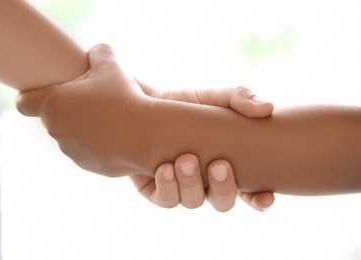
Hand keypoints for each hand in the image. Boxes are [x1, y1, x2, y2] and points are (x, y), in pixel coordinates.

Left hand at [17, 44, 154, 176]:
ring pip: (71, 136)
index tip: (43, 93)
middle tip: (92, 100)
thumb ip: (98, 52)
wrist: (146, 135)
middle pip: (53, 118)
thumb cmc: (123, 98)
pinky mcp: (89, 165)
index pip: (24, 103)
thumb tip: (98, 51)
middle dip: (68, 110)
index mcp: (53, 105)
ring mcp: (72, 151)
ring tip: (109, 118)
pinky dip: (98, 145)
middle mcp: (56, 131)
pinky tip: (117, 136)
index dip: (30, 97)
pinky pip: (88, 151)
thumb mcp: (110, 65)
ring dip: (83, 128)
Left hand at [130, 85, 274, 211]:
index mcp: (227, 166)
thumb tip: (267, 108)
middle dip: (223, 189)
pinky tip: (164, 167)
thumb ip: (240, 98)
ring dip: (191, 184)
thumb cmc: (185, 103)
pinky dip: (167, 187)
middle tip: (219, 164)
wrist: (145, 103)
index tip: (266, 196)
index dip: (260, 200)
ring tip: (186, 159)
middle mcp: (205, 182)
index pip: (251, 192)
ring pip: (193, 202)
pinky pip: (165, 200)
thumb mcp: (213, 97)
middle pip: (223, 203)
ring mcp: (182, 187)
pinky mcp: (157, 189)